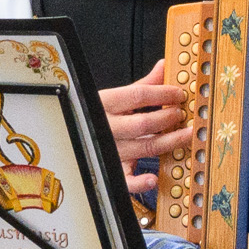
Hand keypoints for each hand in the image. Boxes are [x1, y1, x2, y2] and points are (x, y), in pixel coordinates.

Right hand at [100, 58, 190, 202]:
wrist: (61, 135)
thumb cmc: (93, 116)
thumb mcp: (113, 97)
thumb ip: (141, 85)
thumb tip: (163, 66)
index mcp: (103, 104)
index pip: (139, 95)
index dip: (164, 94)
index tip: (179, 94)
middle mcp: (104, 127)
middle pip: (144, 123)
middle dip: (169, 118)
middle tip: (181, 114)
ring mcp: (108, 150)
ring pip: (145, 147)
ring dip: (171, 141)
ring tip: (186, 134)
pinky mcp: (110, 170)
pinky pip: (124, 179)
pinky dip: (139, 182)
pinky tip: (152, 178)